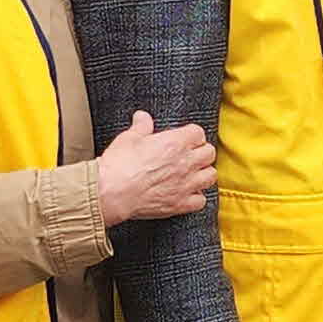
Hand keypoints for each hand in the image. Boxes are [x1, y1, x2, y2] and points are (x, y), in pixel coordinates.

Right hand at [93, 111, 218, 225]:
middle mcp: (185, 162)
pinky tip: (187, 194)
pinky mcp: (179, 204)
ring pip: (210, 176)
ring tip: (193, 174)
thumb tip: (142, 118)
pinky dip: (196, 198)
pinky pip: (200, 201)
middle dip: (201, 153)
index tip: (186, 139)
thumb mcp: (129, 138)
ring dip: (203, 174)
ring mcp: (185, 184)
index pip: (198, 133)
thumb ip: (141, 126)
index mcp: (175, 142)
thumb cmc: (119, 165)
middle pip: (209, 153)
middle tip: (191, 155)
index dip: (192, 136)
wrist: (112, 192)